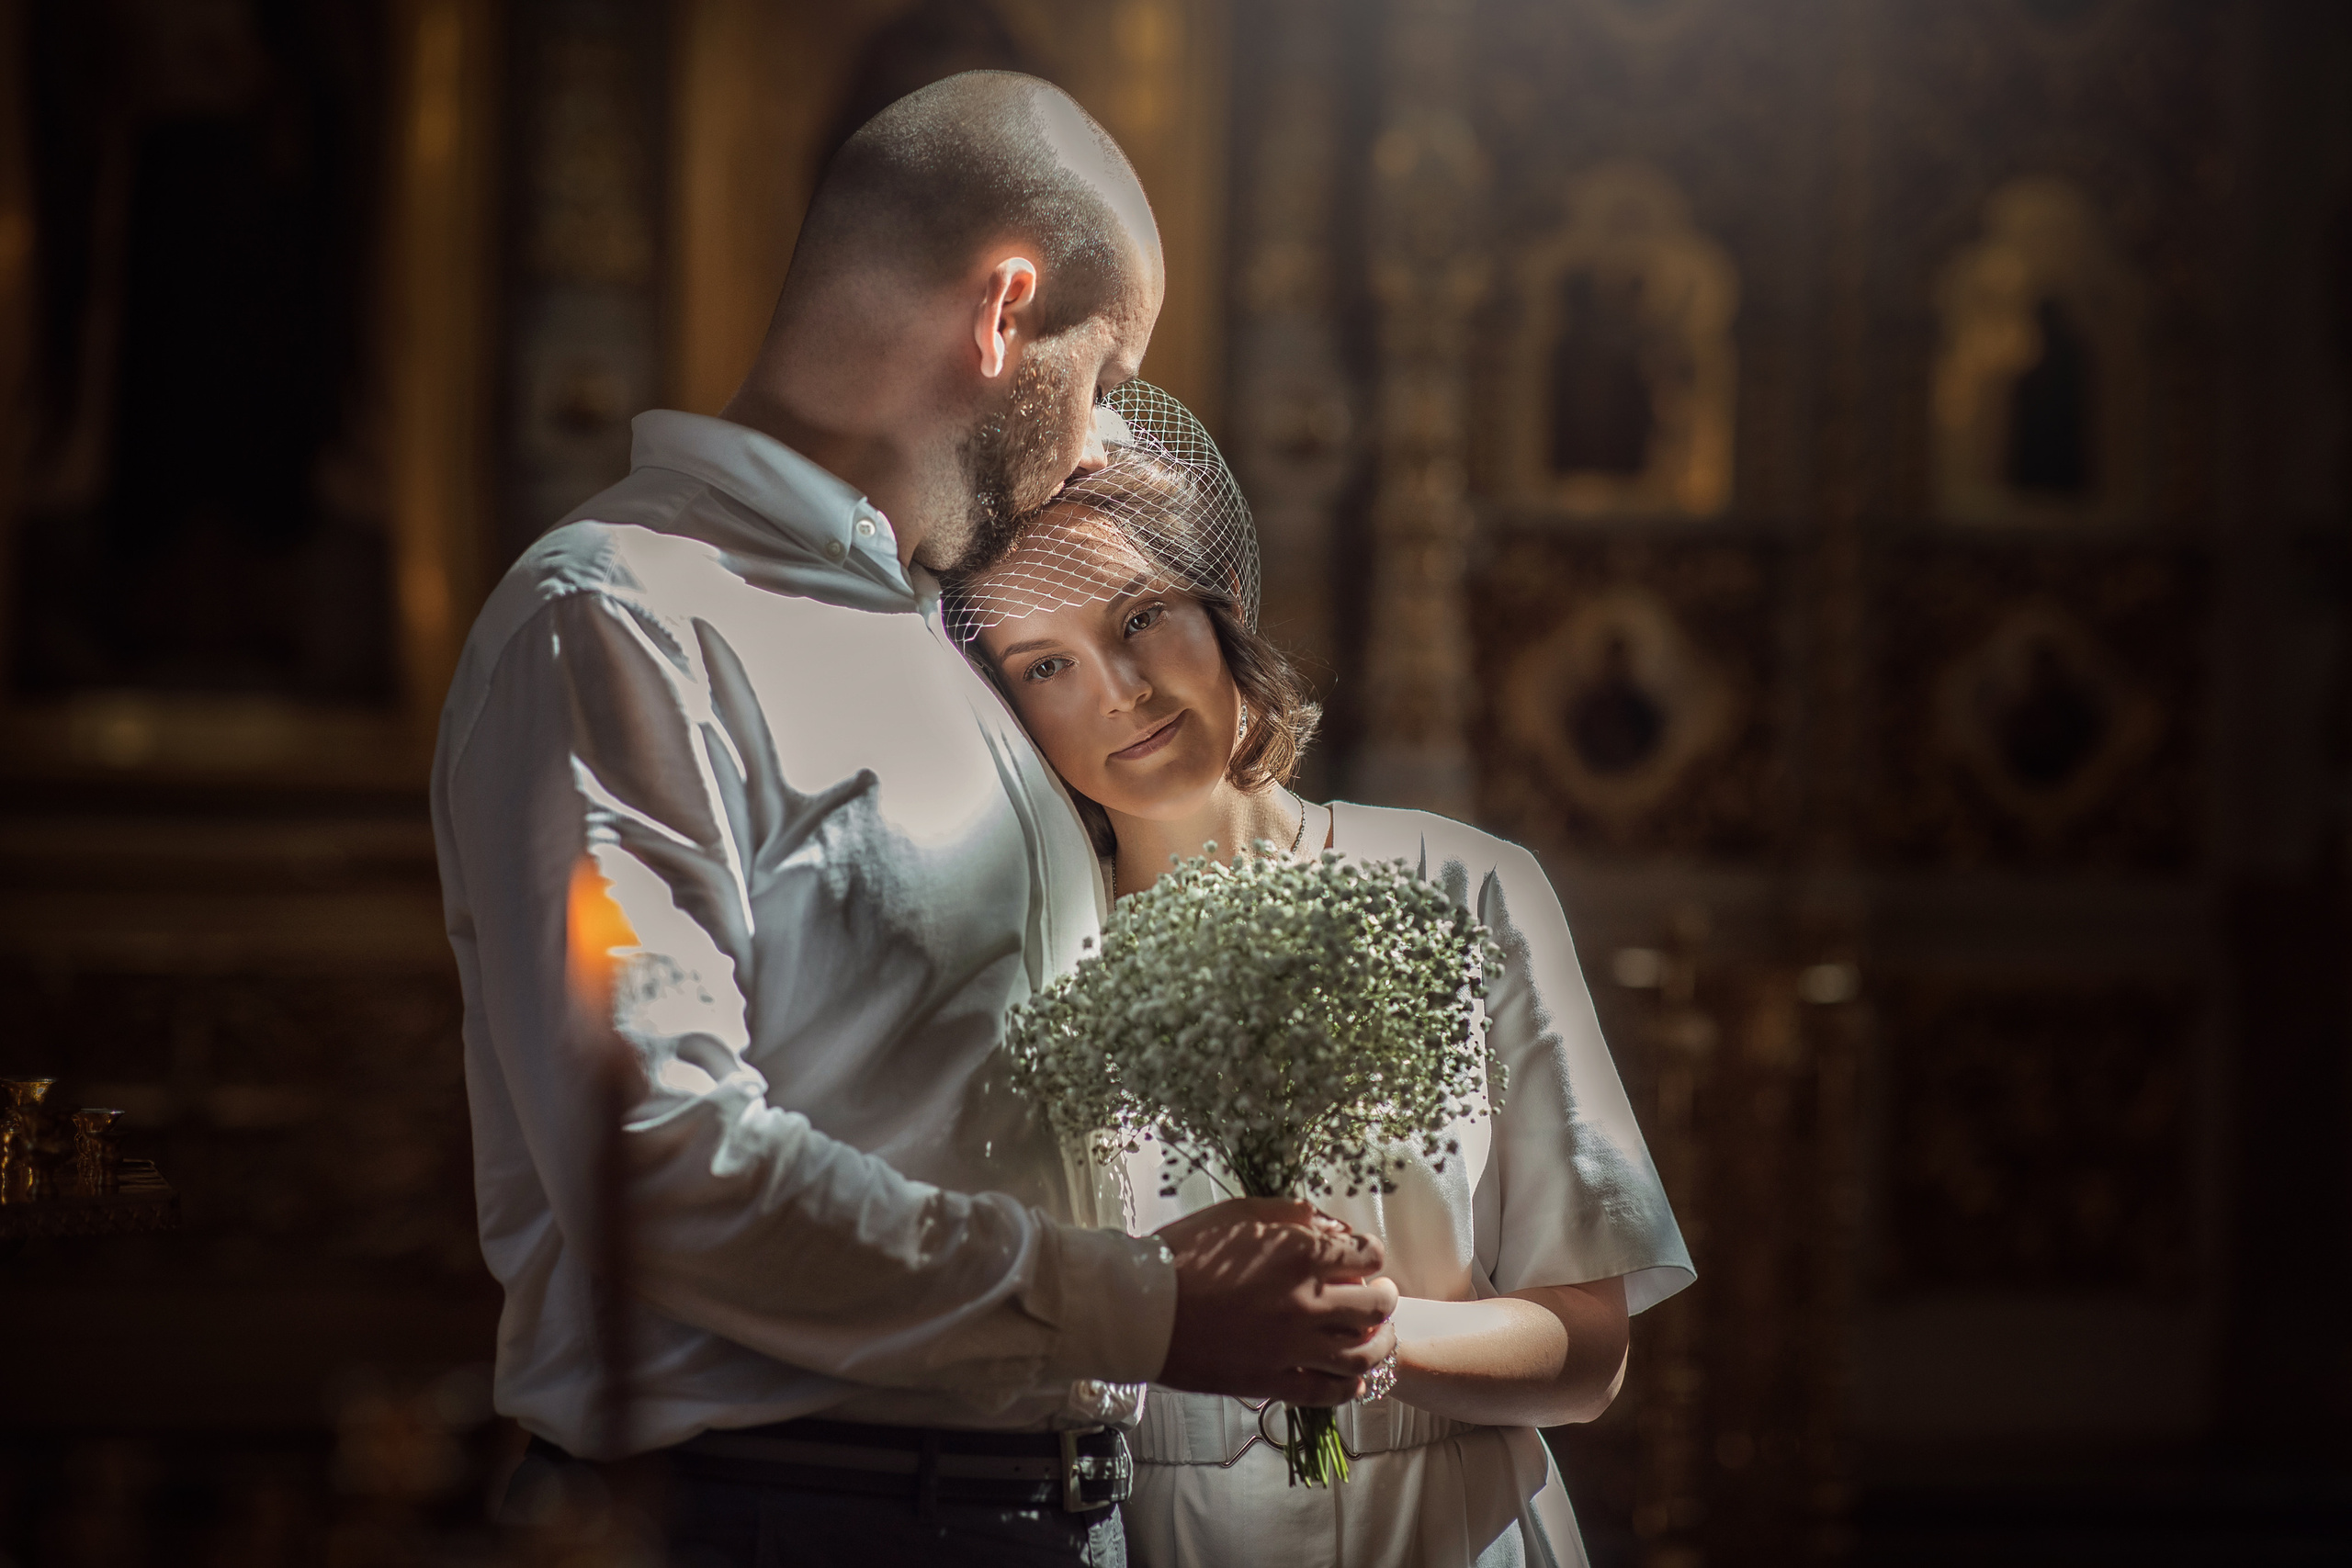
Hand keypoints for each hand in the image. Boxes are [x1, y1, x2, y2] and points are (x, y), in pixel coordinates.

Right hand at [1152, 1197, 1398, 1405]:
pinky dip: (1349, 1387)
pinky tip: (1352, 1381)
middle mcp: (1308, 1302)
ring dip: (1380, 1344)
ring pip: (1363, 1354)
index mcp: (1301, 1254)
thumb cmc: (1184, 1253)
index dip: (1369, 1255)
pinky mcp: (1273, 1381)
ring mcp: (1293, 1347)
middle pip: (1376, 1306)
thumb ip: (1290, 1214)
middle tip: (1377, 1295)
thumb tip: (1326, 1224)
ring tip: (1378, 1338)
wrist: (1142, 1308)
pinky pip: (1328, 1392)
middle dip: (1383, 1297)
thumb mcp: (1238, 1213)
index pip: (1368, 1256)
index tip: (1360, 1258)